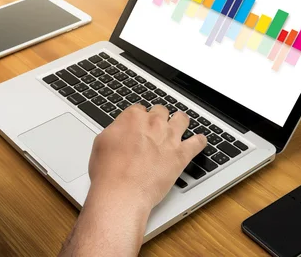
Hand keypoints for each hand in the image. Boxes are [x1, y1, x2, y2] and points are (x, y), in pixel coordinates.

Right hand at [88, 105, 207, 212]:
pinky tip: (200, 141)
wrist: (122, 192)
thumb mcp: (101, 143)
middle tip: (156, 127)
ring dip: (180, 121)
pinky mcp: (181, 155)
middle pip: (161, 111)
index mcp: (132, 118)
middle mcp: (153, 123)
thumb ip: (114, 131)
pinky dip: (200, 141)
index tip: (138, 125)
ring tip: (179, 125)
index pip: (139, 109)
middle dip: (158, 117)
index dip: (139, 117)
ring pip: (182, 119)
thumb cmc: (108, 172)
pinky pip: (198, 142)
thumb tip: (119, 131)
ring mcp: (169, 137)